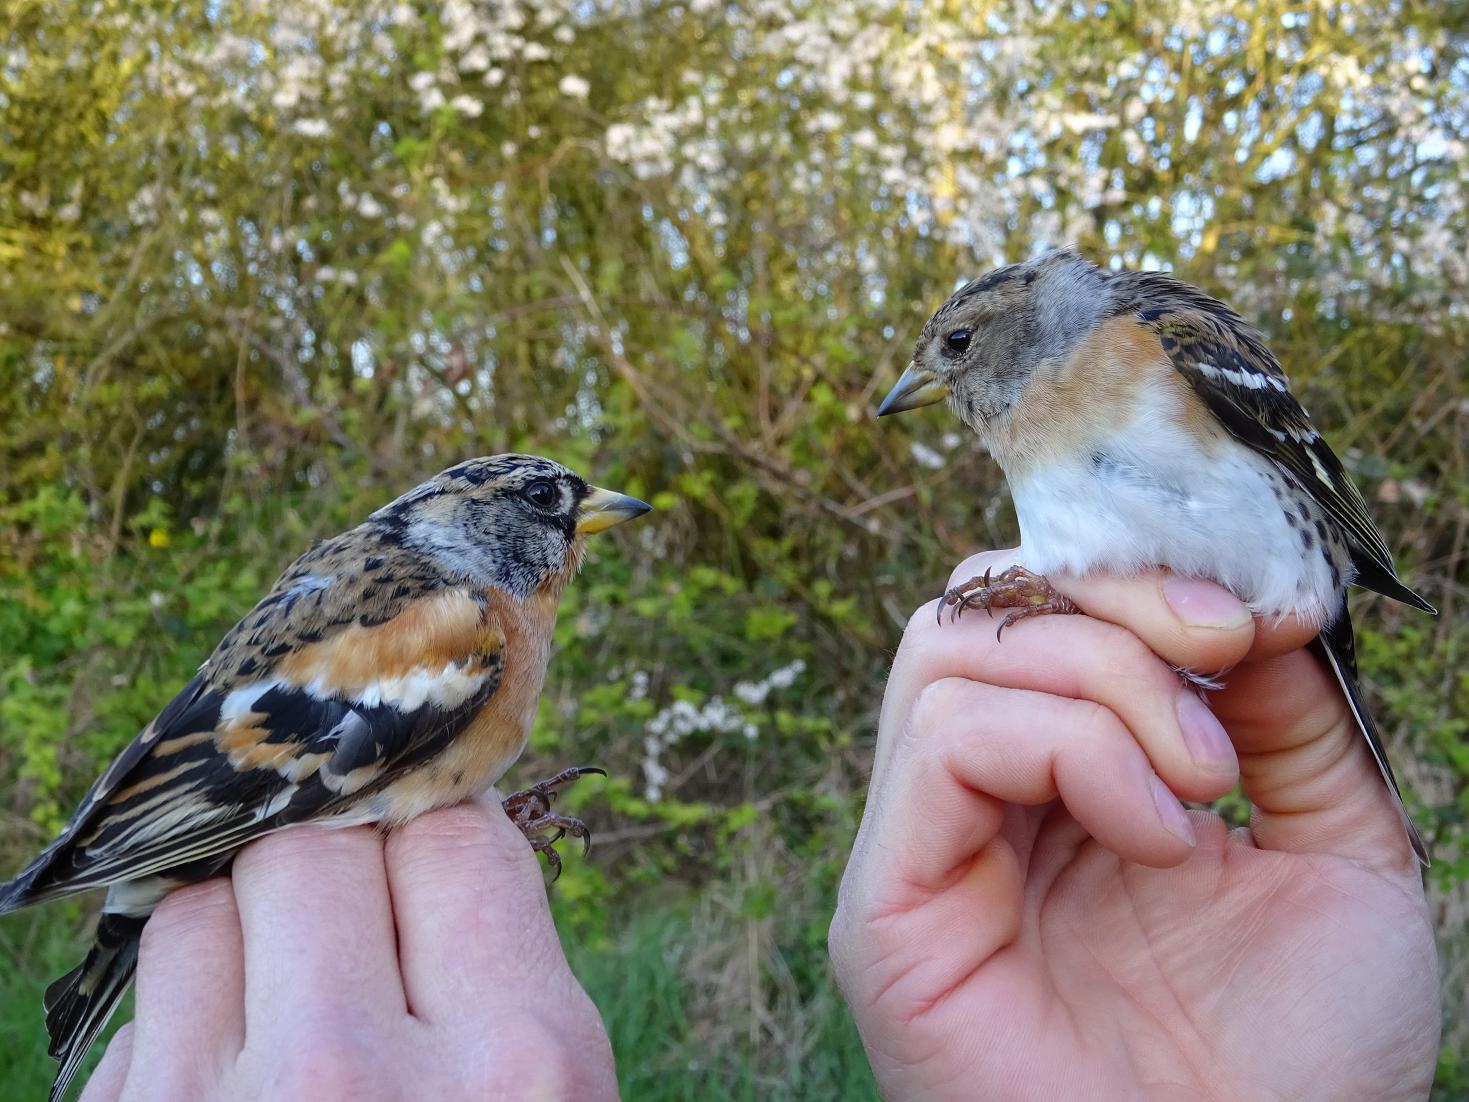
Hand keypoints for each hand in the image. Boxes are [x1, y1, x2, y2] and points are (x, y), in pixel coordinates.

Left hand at [80, 794, 616, 1101]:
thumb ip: (507, 972)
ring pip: (198, 912)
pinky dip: (182, 1028)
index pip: (453, 835)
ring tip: (281, 1011)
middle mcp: (354, 1079)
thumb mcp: (554, 1099)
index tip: (420, 829)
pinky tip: (230, 1086)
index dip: (435, 822)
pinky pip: (136, 1016)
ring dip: (239, 938)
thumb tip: (434, 825)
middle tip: (354, 926)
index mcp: (519, 1061)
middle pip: (314, 847)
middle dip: (332, 867)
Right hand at [830, 551, 1438, 1100]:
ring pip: (951, 652)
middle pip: (979, 608)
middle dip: (1115, 608)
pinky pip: (944, 743)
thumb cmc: (1305, 1058)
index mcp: (1063, 786)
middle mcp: (979, 806)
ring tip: (1199, 785)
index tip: (1254, 620)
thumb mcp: (1339, 848)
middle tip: (1222, 664)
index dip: (1134, 578)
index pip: (1037, 611)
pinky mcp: (888, 905)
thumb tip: (1251, 602)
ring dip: (1103, 683)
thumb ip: (1289, 718)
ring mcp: (926, 851)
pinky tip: (1155, 832)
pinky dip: (1065, 746)